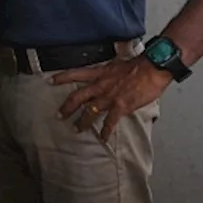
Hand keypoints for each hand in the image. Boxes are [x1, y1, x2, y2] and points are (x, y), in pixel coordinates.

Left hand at [51, 56, 170, 142]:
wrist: (152, 68)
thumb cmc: (138, 65)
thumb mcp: (117, 63)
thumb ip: (109, 71)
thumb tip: (107, 76)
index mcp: (99, 73)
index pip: (75, 73)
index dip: (62, 77)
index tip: (50, 81)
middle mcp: (101, 85)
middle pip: (78, 97)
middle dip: (67, 107)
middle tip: (59, 115)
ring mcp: (110, 97)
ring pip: (90, 112)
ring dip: (82, 122)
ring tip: (76, 129)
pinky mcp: (121, 107)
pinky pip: (110, 122)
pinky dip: (106, 131)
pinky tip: (103, 138)